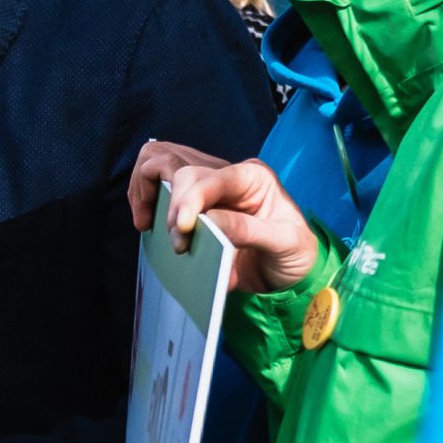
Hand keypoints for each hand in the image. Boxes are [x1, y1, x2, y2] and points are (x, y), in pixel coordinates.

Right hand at [128, 141, 323, 292]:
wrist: (291, 272)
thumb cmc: (295, 253)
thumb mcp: (285, 242)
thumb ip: (249, 230)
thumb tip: (208, 223)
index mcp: (254, 178)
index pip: (213, 176)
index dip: (190, 199)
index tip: (182, 227)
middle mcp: (229, 178)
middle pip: (182, 171)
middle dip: (171, 205)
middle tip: (178, 242)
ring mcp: (209, 190)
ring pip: (164, 170)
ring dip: (148, 192)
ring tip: (153, 227)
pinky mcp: (195, 208)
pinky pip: (161, 190)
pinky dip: (147, 201)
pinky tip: (153, 226)